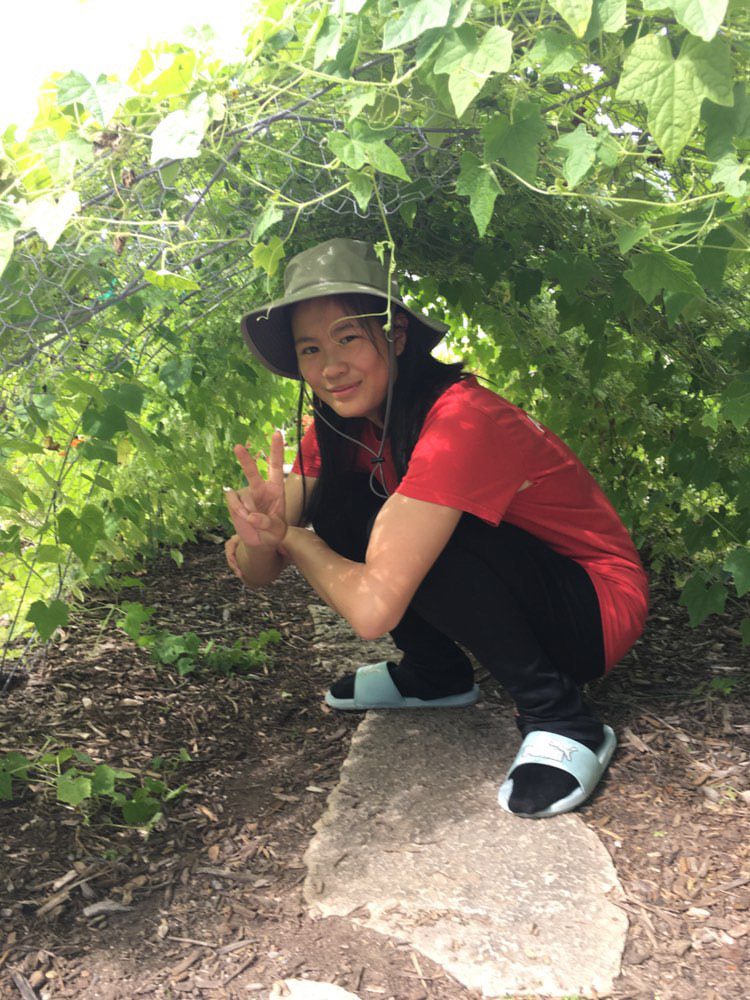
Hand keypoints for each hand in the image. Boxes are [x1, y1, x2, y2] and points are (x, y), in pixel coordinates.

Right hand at [225, 430, 286, 548]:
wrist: (261, 541)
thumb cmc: (274, 532)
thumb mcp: (277, 530)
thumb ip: (267, 523)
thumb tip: (251, 516)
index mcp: (276, 489)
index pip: (276, 466)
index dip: (276, 450)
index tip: (276, 433)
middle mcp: (260, 487)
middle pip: (252, 471)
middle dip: (245, 459)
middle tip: (238, 447)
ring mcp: (246, 492)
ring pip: (242, 498)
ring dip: (246, 512)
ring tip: (253, 521)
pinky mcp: (234, 500)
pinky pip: (232, 502)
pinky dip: (237, 511)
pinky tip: (243, 517)